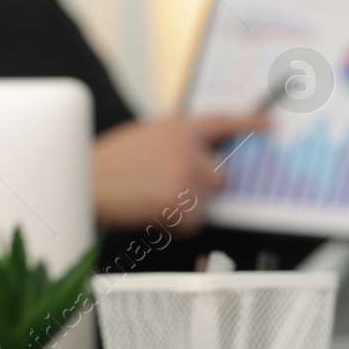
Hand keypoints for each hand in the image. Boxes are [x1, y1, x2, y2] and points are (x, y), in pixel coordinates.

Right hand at [91, 113, 267, 232]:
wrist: (79, 181)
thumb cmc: (104, 167)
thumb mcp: (143, 139)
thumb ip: (174, 144)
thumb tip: (197, 160)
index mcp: (178, 127)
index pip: (222, 122)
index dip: (249, 123)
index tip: (269, 125)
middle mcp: (187, 147)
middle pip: (218, 177)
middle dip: (199, 190)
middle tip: (163, 190)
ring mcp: (185, 172)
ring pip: (205, 204)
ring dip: (182, 210)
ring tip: (149, 200)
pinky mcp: (180, 198)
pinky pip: (192, 224)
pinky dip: (173, 227)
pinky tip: (149, 212)